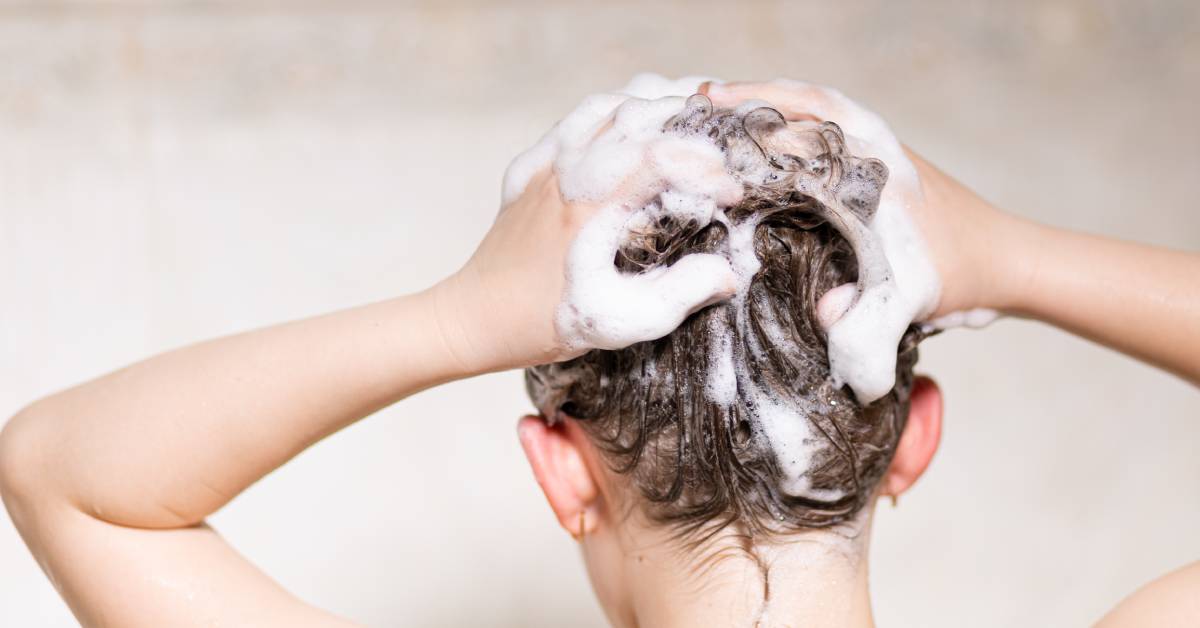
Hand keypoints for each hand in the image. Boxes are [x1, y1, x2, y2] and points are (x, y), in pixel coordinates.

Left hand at [437, 109, 738, 372]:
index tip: (730, 194)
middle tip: (721, 140)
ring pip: (604, 108)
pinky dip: (610, 112)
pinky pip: (572, 122)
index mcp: (593, 207)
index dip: (706, 167)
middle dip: (688, 121)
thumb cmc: (545, 324)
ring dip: (649, 106)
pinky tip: (628, 125)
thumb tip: (727, 272)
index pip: (662, 157)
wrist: (473, 319)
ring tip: (685, 116)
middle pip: (637, 116)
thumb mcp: (621, 323)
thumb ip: (679, 295)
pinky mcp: (528, 171)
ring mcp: (545, 167)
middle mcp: (569, 175)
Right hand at [704, 80, 1021, 317]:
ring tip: (722, 109)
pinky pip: (827, 129)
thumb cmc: (961, 271)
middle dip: (750, 99)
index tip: (709, 110)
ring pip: (816, 110)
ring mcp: (876, 152)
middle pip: (805, 102)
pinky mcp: (878, 166)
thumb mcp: (911, 301)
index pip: (806, 125)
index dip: (755, 116)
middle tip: (698, 101)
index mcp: (873, 165)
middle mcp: (872, 147)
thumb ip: (868, 322)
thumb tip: (823, 317)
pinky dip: (792, 122)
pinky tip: (766, 140)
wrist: (1009, 262)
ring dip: (770, 105)